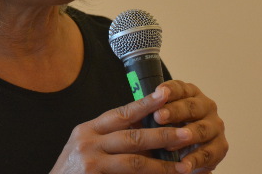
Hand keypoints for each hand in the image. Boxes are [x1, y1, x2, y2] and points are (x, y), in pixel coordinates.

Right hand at [50, 89, 196, 173]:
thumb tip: (149, 129)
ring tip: (183, 166)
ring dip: (162, 165)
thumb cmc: (74, 172)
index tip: (167, 94)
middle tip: (187, 133)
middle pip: (132, 135)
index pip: (122, 112)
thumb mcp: (87, 148)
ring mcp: (90, 161)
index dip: (146, 104)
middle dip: (163, 134)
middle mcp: (87, 141)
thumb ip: (112, 137)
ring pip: (134, 161)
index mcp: (88, 129)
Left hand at [152, 81, 227, 173]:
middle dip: (174, 112)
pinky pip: (208, 153)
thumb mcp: (159, 116)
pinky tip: (184, 165)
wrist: (184, 152)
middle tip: (158, 117)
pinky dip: (195, 160)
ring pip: (202, 129)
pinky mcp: (220, 146)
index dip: (170, 90)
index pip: (180, 88)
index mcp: (190, 94)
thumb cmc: (169, 128)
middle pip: (191, 107)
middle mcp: (206, 106)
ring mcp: (215, 126)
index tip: (158, 92)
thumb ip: (152, 110)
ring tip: (170, 144)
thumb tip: (138, 106)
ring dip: (186, 136)